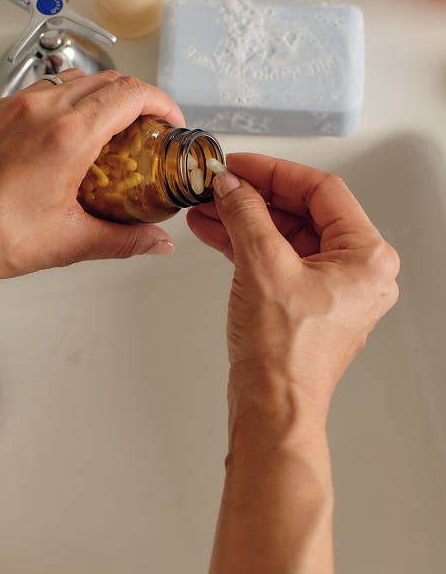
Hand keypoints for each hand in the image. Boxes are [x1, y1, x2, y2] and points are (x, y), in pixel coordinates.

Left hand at [0, 70, 183, 302]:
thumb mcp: (68, 242)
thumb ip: (123, 240)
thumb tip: (154, 242)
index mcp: (66, 136)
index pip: (130, 94)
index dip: (161, 103)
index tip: (169, 120)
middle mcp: (40, 111)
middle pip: (107, 80)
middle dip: (138, 100)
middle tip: (148, 129)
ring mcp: (13, 107)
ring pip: (74, 81)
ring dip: (102, 98)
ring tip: (111, 134)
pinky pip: (44, 93)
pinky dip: (69, 104)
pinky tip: (67, 139)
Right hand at [187, 153, 399, 412]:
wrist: (272, 409)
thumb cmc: (285, 356)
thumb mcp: (263, 266)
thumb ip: (246, 214)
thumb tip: (231, 185)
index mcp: (366, 257)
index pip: (322, 191)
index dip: (275, 171)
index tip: (241, 164)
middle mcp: (354, 271)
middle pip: (302, 212)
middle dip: (254, 196)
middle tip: (221, 183)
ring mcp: (328, 288)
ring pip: (284, 236)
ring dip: (244, 219)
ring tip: (207, 205)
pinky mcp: (302, 302)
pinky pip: (275, 260)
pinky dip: (245, 244)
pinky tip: (214, 231)